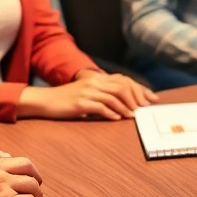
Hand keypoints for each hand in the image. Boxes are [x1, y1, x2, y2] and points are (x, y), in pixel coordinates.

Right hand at [17, 71, 156, 120]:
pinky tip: (117, 119)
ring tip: (132, 116)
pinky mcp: (80, 103)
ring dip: (125, 107)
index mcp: (97, 78)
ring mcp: (87, 92)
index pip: (124, 80)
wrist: (46, 100)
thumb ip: (103, 94)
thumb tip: (125, 105)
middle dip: (136, 98)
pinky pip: (100, 107)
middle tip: (143, 110)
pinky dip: (111, 113)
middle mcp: (94, 82)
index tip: (151, 99)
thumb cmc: (67, 99)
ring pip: (113, 96)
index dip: (140, 89)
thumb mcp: (87, 92)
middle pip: (122, 86)